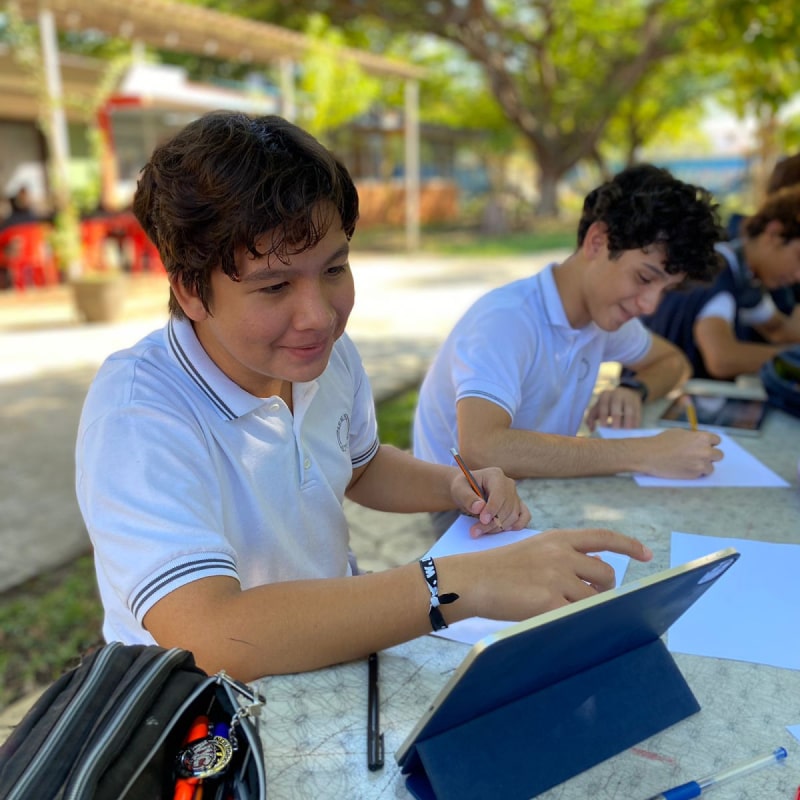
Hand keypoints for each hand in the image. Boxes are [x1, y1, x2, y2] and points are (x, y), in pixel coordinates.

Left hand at [450, 465, 530, 535]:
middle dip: (491, 522)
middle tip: (475, 532)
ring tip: (480, 531)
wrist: (467, 491)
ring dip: (498, 527)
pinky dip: (516, 525)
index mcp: (495, 475)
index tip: (482, 520)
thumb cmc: (463, 488)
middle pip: (507, 507)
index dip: (492, 509)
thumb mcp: (459, 489)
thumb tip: (479, 507)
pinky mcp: (518, 505)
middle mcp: (508, 484)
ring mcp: (515, 495)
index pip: (499, 494)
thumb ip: (467, 497)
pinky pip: (525, 516)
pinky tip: (503, 530)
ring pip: (514, 515)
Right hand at [456, 528, 652, 621]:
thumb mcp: (535, 550)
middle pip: (605, 573)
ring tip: (564, 607)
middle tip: (589, 597)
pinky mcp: (549, 602)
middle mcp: (561, 554)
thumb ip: (564, 555)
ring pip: (594, 598)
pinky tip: (561, 619)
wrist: (472, 579)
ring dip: (587, 606)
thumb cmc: (500, 567)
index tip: (646, 554)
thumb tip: (596, 566)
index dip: (628, 545)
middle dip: (604, 588)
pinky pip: (578, 615)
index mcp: (558, 538)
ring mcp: (556, 578)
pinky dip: (576, 620)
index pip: (603, 537)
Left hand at [585, 388, 642, 430]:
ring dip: (628, 420)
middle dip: (616, 417)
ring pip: (629, 408)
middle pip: (616, 405)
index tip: (603, 426)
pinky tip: (634, 428)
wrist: (625, 393)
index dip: (603, 415)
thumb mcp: (598, 407)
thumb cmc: (608, 404)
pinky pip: (637, 412)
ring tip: (626, 430)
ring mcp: (628, 398)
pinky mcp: (637, 403)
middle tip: (616, 429)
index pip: (603, 404)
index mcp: (605, 395)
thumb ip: (591, 418)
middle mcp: (617, 394)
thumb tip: (591, 429)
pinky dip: (636, 420)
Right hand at [639, 429, 722, 477]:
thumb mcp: (680, 433)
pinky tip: (684, 467)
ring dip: (704, 465)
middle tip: (700, 455)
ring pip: (711, 467)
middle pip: (719, 455)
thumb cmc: (662, 442)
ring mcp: (701, 464)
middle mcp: (705, 451)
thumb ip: (694, 437)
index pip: (717, 441)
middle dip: (710, 455)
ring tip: (690, 463)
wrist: (650, 455)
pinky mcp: (695, 475)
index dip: (710, 443)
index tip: (705, 445)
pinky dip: (695, 472)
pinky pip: (701, 474)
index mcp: (703, 438)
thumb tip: (701, 442)